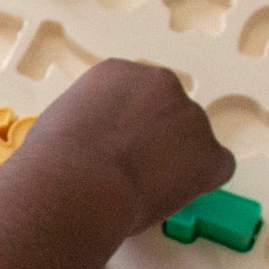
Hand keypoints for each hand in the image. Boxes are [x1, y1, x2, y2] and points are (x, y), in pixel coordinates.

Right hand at [22, 59, 234, 237]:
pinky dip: (198, 184)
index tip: (115, 149)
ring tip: (140, 188)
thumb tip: (94, 145)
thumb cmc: (52, 159)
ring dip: (174, 162)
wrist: (75, 183)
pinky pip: (215, 168)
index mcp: (118, 72)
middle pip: (167, 114)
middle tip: (129, 171)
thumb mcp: (61, 121)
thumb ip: (90, 121)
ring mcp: (190, 116)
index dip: (127, 128)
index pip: (135, 97)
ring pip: (190, 142)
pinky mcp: (210, 152)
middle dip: (155, 141)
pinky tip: (167, 195)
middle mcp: (160, 83)